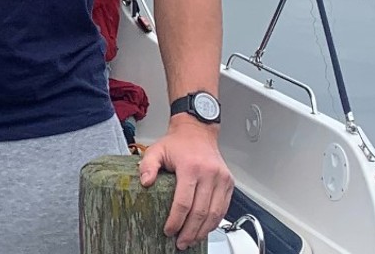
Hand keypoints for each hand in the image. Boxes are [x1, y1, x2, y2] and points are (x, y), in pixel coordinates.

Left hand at [139, 115, 233, 249]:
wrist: (197, 132)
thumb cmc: (177, 143)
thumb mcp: (156, 150)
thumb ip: (148, 166)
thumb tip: (145, 182)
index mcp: (191, 167)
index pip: (184, 202)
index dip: (176, 220)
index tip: (169, 230)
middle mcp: (209, 173)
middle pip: (200, 211)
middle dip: (190, 231)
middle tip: (180, 243)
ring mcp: (222, 179)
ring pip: (215, 213)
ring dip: (203, 231)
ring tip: (192, 240)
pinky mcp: (229, 183)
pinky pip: (223, 208)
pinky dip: (215, 222)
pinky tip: (204, 229)